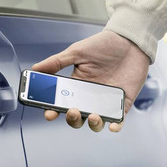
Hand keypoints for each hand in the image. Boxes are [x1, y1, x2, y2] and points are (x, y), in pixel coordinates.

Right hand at [31, 30, 149, 131]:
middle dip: (73, 118)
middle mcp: (90, 96)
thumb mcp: (77, 51)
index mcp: (77, 85)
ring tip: (93, 115)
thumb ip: (56, 62)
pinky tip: (113, 126)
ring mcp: (106, 101)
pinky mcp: (123, 103)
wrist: (130, 40)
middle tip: (72, 110)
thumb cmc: (104, 44)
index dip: (53, 110)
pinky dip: (116, 126)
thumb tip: (35, 69)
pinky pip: (119, 120)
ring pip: (96, 122)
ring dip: (93, 124)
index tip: (48, 113)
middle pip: (77, 116)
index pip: (61, 102)